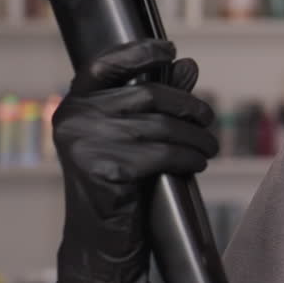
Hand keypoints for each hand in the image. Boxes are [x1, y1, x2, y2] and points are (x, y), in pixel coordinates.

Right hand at [53, 38, 217, 282]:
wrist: (99, 233)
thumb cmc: (117, 176)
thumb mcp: (133, 133)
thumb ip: (157, 98)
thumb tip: (189, 64)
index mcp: (75, 103)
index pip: (105, 64)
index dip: (139, 52)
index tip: (170, 49)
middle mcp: (74, 117)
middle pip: (149, 95)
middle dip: (188, 107)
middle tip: (208, 119)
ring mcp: (85, 142)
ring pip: (161, 126)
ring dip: (195, 137)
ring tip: (210, 146)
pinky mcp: (103, 168)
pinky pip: (162, 154)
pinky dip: (188, 157)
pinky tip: (197, 163)